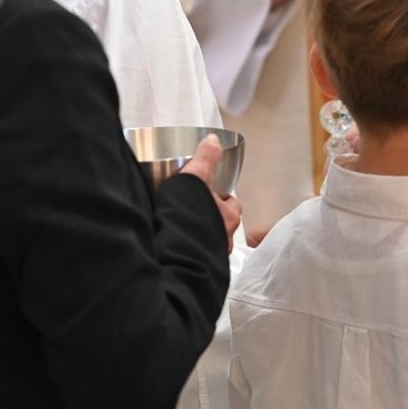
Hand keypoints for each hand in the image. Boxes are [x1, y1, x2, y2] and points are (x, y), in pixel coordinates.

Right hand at [179, 134, 243, 249]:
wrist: (178, 254)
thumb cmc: (189, 218)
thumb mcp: (196, 178)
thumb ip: (205, 159)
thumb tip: (213, 140)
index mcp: (228, 215)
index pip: (231, 205)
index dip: (220, 198)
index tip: (208, 195)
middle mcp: (225, 238)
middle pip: (222, 225)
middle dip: (212, 221)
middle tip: (193, 214)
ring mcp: (214, 256)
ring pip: (212, 244)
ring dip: (202, 239)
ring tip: (183, 233)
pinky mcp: (200, 267)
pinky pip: (199, 258)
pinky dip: (192, 253)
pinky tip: (177, 249)